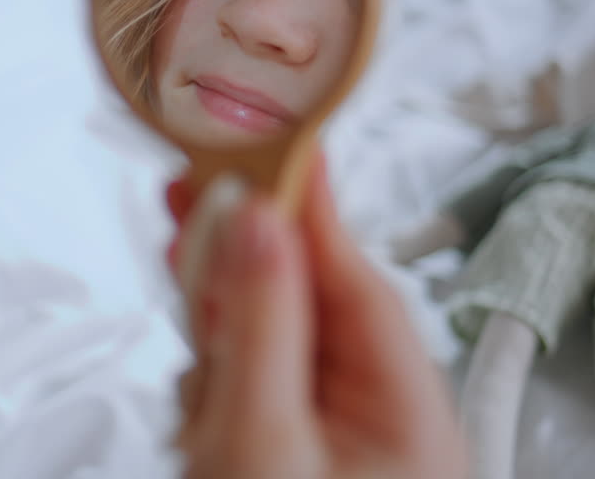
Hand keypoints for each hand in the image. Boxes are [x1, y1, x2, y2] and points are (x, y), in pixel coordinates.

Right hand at [165, 153, 464, 478]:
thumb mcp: (259, 439)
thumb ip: (259, 327)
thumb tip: (257, 225)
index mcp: (409, 422)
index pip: (362, 284)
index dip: (310, 209)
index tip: (272, 145)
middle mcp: (379, 424)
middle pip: (311, 303)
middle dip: (244, 264)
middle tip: (196, 202)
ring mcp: (331, 437)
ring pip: (273, 337)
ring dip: (221, 325)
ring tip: (185, 303)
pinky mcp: (288, 448)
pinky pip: (254, 377)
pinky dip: (218, 370)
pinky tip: (198, 388)